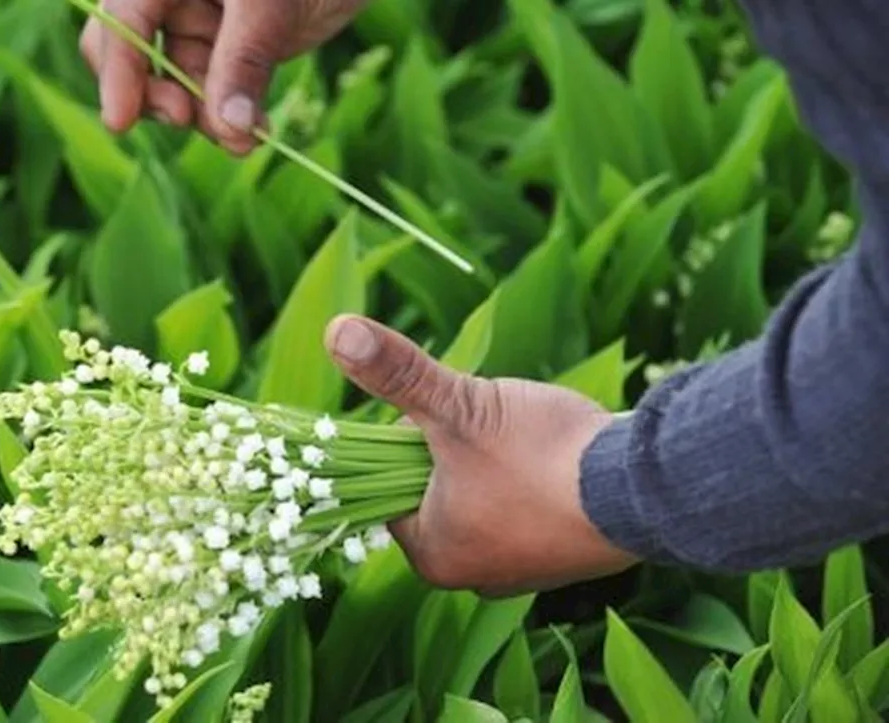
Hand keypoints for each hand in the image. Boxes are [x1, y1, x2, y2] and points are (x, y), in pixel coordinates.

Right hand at [79, 0, 368, 153]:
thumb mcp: (273, 6)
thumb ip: (244, 62)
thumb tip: (227, 128)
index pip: (123, 18)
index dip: (117, 70)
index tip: (119, 121)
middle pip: (132, 55)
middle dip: (156, 96)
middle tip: (187, 119)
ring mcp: (199, 23)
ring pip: (177, 85)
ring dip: (205, 119)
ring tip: (245, 141)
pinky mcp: (229, 50)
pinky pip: (214, 94)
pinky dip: (230, 118)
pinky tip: (255, 133)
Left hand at [323, 315, 640, 596]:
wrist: (646, 488)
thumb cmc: (541, 455)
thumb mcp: (458, 406)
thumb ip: (397, 372)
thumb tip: (335, 331)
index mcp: (432, 557)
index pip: (391, 486)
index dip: (414, 439)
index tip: (447, 417)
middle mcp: (474, 576)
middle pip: (438, 489)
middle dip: (459, 448)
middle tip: (493, 426)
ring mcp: (525, 571)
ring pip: (487, 493)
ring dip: (500, 459)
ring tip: (531, 442)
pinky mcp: (566, 556)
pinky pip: (531, 505)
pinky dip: (538, 477)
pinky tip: (559, 458)